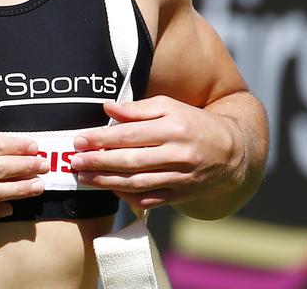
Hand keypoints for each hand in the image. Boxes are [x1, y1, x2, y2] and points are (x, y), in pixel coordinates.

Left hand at [70, 96, 244, 211]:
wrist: (232, 152)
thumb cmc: (195, 123)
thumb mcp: (170, 107)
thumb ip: (138, 109)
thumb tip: (107, 108)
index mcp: (173, 128)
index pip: (131, 134)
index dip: (102, 138)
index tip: (79, 140)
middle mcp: (177, 154)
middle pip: (131, 161)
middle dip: (98, 162)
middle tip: (74, 162)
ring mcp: (180, 177)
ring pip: (137, 183)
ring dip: (106, 181)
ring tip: (84, 177)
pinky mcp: (181, 194)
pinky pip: (150, 199)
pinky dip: (128, 197)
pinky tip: (110, 189)